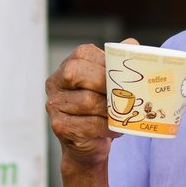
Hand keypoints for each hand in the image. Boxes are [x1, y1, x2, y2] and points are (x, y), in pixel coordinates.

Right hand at [45, 39, 136, 169]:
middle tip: (126, 96)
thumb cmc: (100, 107)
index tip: (124, 76)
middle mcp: (55, 82)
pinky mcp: (59, 125)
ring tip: (123, 115)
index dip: (106, 65)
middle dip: (106, 85)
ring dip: (110, 109)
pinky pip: (87, 124)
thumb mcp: (109, 81)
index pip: (85, 55)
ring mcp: (54, 104)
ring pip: (87, 101)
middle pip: (78, 74)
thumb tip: (131, 45)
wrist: (88, 142)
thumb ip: (118, 62)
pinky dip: (106, 127)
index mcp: (69, 64)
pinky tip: (114, 129)